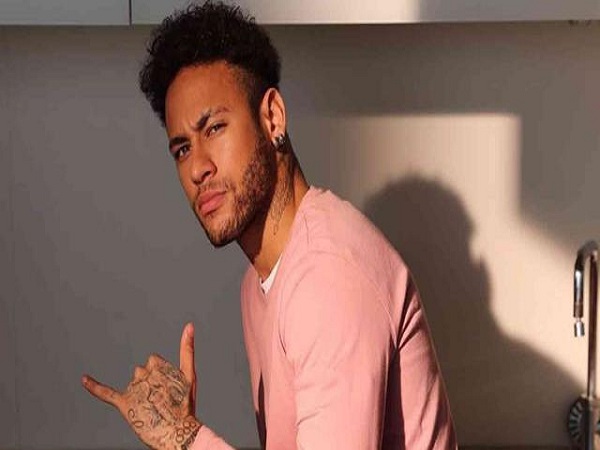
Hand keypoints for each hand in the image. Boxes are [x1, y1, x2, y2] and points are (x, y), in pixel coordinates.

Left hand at [82, 323, 200, 449]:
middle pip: (142, 372)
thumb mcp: (190, 374)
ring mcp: (132, 389)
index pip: (153, 362)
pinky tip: (84, 379)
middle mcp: (142, 373)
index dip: (161, 375)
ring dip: (140, 393)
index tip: (169, 387)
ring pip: (133, 384)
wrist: (178, 432)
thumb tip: (189, 325)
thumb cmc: (186, 404)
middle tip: (163, 400)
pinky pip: (105, 393)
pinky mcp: (123, 404)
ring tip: (154, 407)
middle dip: (151, 384)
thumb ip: (187, 348)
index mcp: (157, 364)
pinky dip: (93, 386)